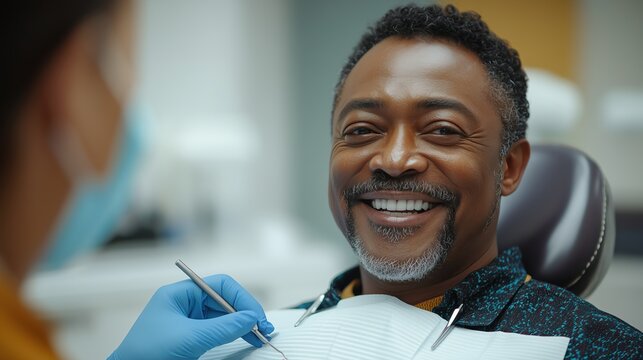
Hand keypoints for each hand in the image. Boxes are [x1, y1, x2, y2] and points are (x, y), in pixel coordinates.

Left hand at [108, 274, 273, 359]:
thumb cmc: (145, 354)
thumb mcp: (190, 338)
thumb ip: (223, 327)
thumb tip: (250, 318)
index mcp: (179, 294)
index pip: (219, 286)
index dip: (241, 298)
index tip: (256, 316)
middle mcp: (184, 304)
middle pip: (224, 300)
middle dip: (245, 312)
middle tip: (262, 327)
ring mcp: (187, 321)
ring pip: (223, 316)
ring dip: (242, 324)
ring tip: (259, 334)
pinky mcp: (189, 338)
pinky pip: (217, 330)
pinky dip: (233, 333)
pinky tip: (245, 337)